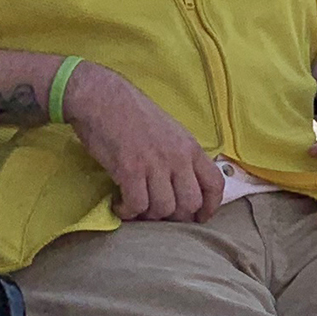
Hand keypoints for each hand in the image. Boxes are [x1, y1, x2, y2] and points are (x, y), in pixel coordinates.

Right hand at [69, 66, 226, 221]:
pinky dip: (128, 211)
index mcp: (190, 147)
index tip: (198, 218)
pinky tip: (120, 204)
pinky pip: (137, 205)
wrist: (101, 97)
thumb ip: (180, 156)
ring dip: (149, 216)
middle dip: (175, 217)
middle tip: (157, 213)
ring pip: (163, 209)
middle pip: (190, 204)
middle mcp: (178, 157)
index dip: (210, 207)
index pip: (215, 184)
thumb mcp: (169, 132)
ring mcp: (155, 164)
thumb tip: (183, 185)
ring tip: (136, 207)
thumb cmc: (132, 113)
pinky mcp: (130, 170)